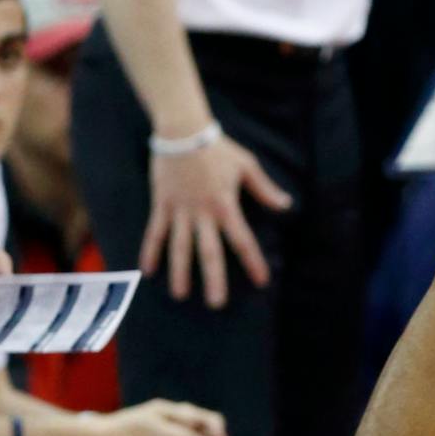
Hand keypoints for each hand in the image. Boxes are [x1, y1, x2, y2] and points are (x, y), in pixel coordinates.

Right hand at [143, 133, 293, 308]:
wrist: (182, 131)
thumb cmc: (218, 149)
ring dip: (180, 272)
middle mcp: (202, 213)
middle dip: (213, 279)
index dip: (253, 262)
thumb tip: (287, 206)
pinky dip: (150, 251)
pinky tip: (147, 271)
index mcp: (226, 206)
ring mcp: (179, 210)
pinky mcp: (161, 204)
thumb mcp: (247, 166)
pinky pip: (154, 232)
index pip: (243, 240)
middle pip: (209, 252)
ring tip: (181, 295)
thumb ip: (265, 189)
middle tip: (216, 304)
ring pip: (178, 247)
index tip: (262, 281)